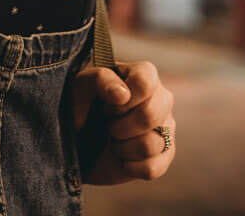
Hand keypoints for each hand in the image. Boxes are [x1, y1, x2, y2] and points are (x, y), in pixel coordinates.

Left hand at [71, 61, 175, 185]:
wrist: (79, 139)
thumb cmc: (81, 105)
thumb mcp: (80, 86)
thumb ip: (100, 79)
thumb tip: (122, 95)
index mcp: (144, 75)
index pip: (145, 82)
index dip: (122, 99)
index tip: (106, 107)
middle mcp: (161, 99)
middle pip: (150, 115)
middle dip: (119, 126)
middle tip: (107, 124)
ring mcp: (166, 128)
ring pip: (151, 145)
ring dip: (122, 148)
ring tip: (114, 141)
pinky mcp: (164, 155)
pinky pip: (153, 168)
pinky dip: (130, 167)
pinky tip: (122, 158)